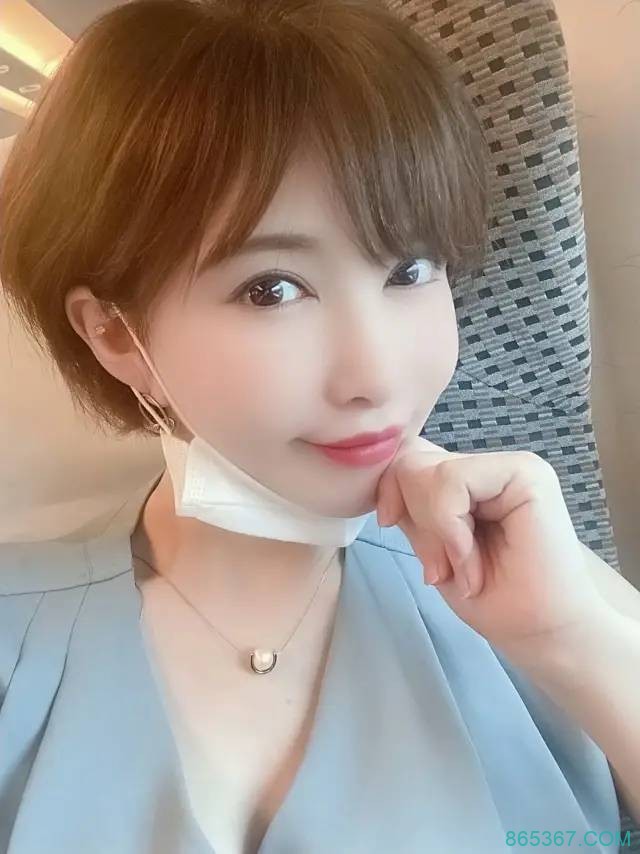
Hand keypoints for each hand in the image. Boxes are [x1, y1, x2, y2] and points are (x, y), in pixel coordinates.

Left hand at [375, 435, 604, 653]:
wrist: (541, 634)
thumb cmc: (491, 598)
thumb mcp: (431, 546)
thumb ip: (411, 508)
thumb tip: (378, 474)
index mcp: (467, 480)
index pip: (406, 461)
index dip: (389, 492)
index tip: (390, 525)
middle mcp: (487, 467)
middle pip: (410, 461)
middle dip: (414, 519)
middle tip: (442, 567)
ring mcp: (509, 466)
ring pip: (426, 471)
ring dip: (434, 530)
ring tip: (464, 567)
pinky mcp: (526, 473)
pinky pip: (452, 481)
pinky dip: (449, 527)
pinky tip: (472, 558)